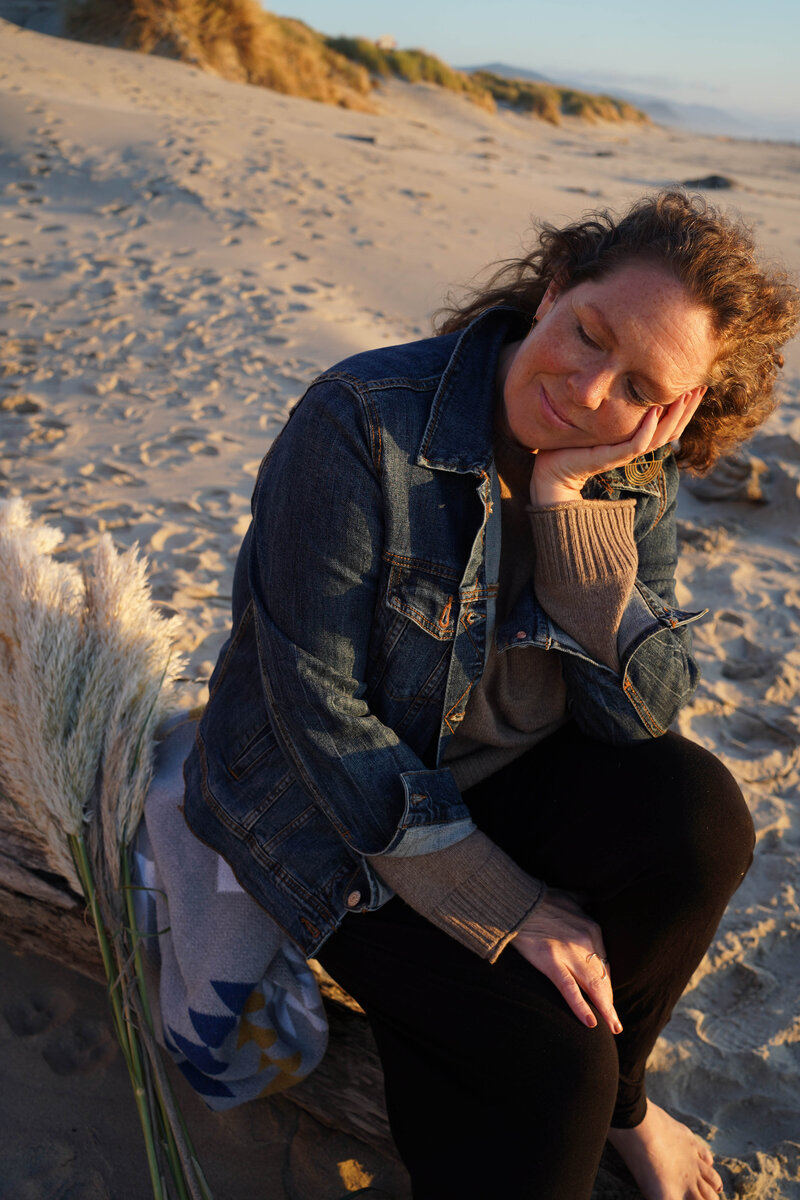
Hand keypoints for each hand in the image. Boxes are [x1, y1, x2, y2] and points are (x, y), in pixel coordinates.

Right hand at [512, 889, 621, 1033]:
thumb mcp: (569, 897)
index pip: (604, 961)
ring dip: (606, 1010)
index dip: (606, 981)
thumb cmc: (541, 900)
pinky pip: (570, 989)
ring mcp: (570, 953)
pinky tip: (591, 1023)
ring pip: (593, 986)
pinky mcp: (551, 962)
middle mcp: (586, 942)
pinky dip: (581, 1007)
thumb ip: (582, 901)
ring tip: (613, 1027)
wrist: (517, 901)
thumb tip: (588, 899)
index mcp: (592, 928)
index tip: (606, 995)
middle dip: (610, 1001)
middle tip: (616, 1023)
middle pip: (602, 978)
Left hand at [530, 388, 704, 505]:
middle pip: (671, 430)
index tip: (696, 386)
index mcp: (633, 440)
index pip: (667, 424)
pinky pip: (636, 445)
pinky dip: (647, 428)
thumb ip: (608, 408)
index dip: (684, 408)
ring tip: (686, 396)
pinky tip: (654, 411)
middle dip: (688, 409)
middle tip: (701, 388)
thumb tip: (614, 382)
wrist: (549, 472)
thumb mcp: (594, 422)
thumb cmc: (568, 446)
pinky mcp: (611, 458)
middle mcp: (633, 448)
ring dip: (675, 416)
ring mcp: (623, 454)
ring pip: (660, 437)